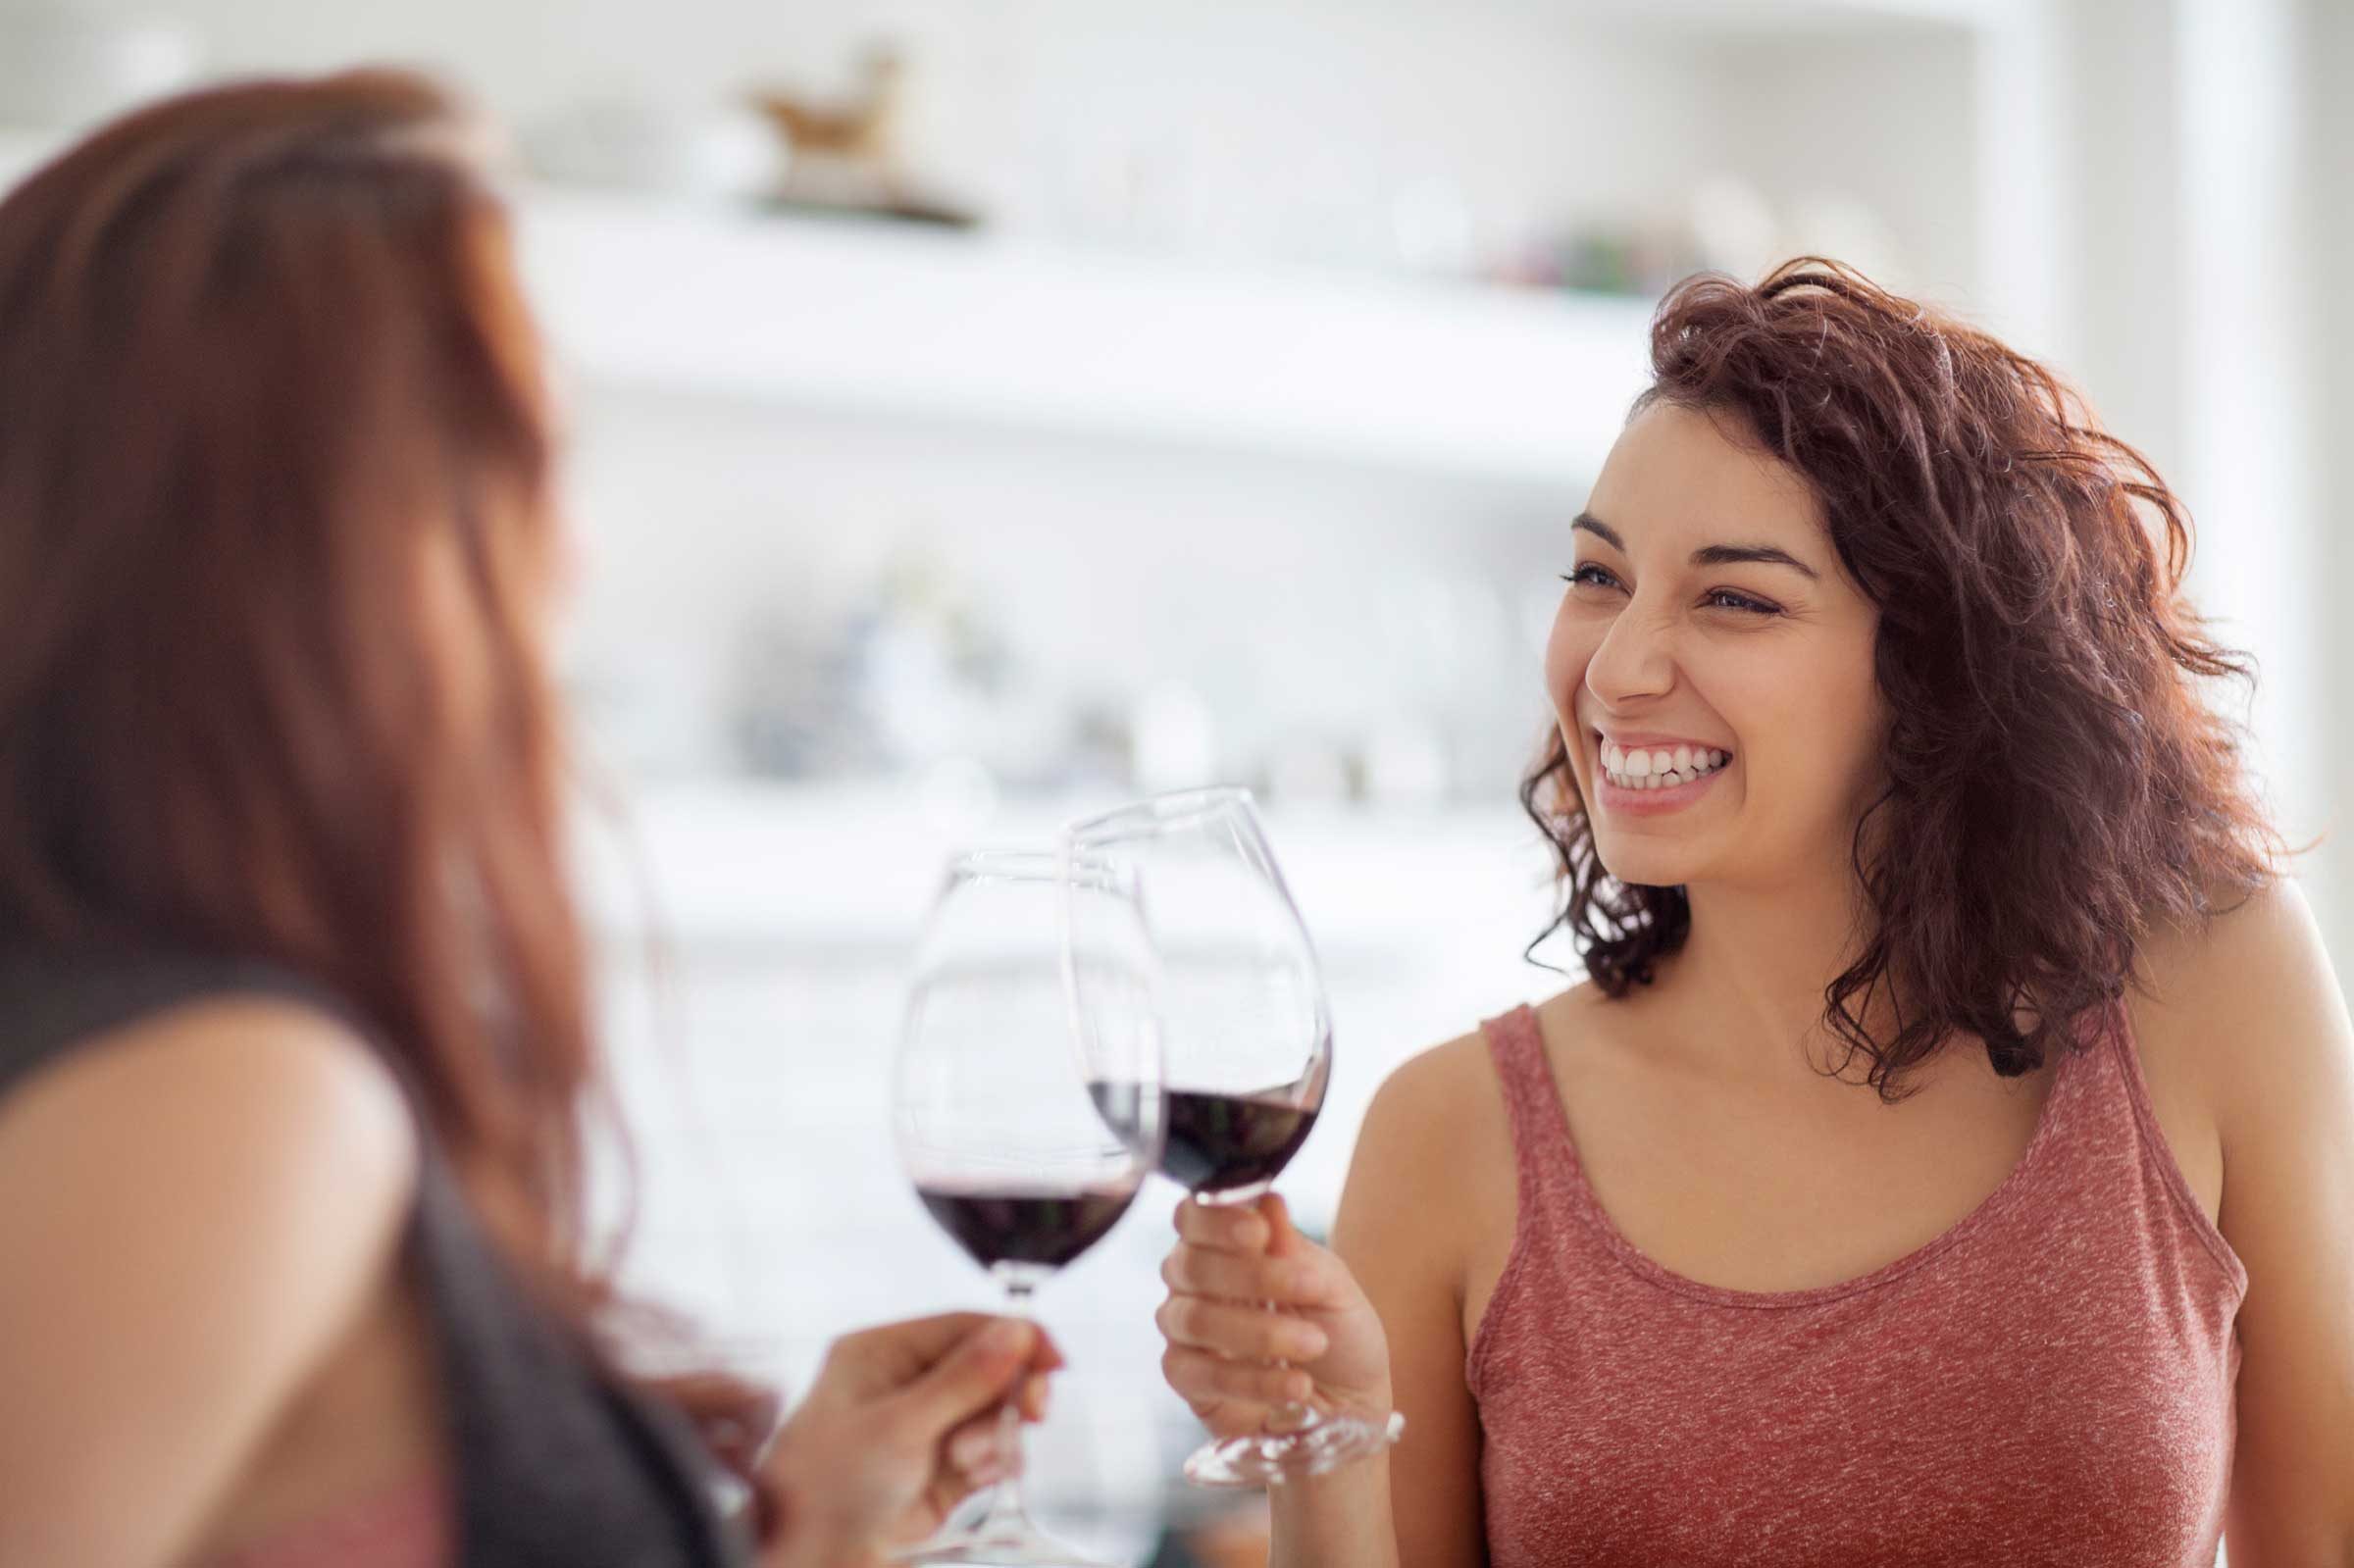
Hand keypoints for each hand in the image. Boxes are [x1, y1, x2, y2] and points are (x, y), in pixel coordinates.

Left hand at [758, 1313, 1061, 1567]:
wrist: (806, 1564)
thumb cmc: (827, 1488)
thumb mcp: (898, 1427)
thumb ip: (964, 1380)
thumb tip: (1016, 1332)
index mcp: (882, 1354)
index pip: (963, 1327)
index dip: (1014, 1338)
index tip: (1054, 1360)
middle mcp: (904, 1385)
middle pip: (986, 1369)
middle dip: (1009, 1391)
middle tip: (1032, 1413)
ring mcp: (924, 1430)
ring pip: (993, 1414)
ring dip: (997, 1435)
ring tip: (968, 1460)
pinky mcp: (940, 1474)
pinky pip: (989, 1454)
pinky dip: (996, 1462)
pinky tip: (979, 1475)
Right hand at [1156, 1192, 1391, 1441]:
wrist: (1351, 1405)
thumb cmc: (1339, 1335)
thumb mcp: (1333, 1289)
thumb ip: (1296, 1250)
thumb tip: (1268, 1202)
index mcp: (1225, 1245)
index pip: (1194, 1217)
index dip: (1218, 1221)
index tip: (1259, 1232)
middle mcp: (1193, 1282)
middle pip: (1190, 1265)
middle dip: (1252, 1276)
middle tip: (1309, 1288)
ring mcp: (1185, 1331)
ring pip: (1196, 1320)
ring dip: (1261, 1332)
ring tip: (1314, 1344)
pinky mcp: (1187, 1380)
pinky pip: (1202, 1375)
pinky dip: (1254, 1381)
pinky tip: (1297, 1385)